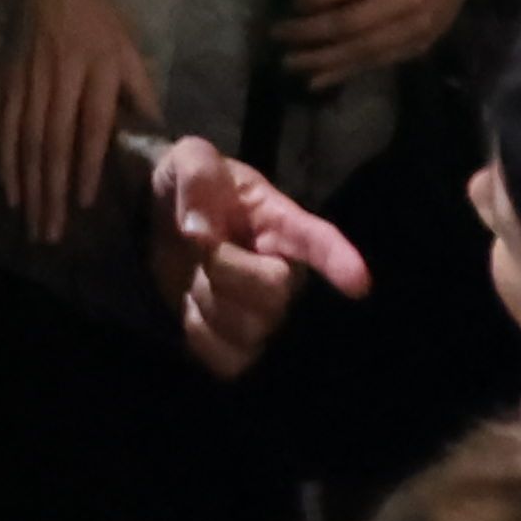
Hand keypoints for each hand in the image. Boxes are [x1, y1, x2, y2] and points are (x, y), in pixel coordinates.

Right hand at [0, 0, 159, 241]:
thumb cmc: (86, 7)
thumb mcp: (122, 37)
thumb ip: (137, 84)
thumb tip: (157, 129)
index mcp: (94, 67)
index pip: (90, 126)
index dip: (87, 165)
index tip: (85, 203)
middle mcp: (59, 77)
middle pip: (54, 143)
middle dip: (53, 192)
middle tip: (53, 233)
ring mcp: (26, 80)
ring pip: (27, 141)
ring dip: (30, 186)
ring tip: (33, 222)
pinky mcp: (3, 80)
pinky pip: (3, 128)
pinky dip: (5, 162)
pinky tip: (8, 190)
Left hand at [152, 137, 368, 380]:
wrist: (161, 221)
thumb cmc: (193, 189)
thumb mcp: (190, 160)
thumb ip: (198, 177)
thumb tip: (199, 231)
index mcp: (279, 222)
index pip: (317, 240)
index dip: (338, 261)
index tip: (359, 282)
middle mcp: (282, 272)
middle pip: (273, 293)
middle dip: (225, 270)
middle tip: (202, 249)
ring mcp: (262, 314)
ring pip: (249, 331)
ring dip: (206, 302)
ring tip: (196, 276)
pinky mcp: (237, 343)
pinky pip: (228, 360)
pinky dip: (200, 336)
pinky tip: (192, 309)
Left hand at [274, 0, 494, 85]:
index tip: (289, 3)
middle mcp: (407, 2)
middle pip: (351, 24)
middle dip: (310, 33)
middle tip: (277, 35)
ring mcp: (415, 30)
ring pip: (362, 51)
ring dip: (321, 60)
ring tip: (288, 64)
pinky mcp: (419, 48)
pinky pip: (377, 64)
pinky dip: (345, 73)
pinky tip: (317, 80)